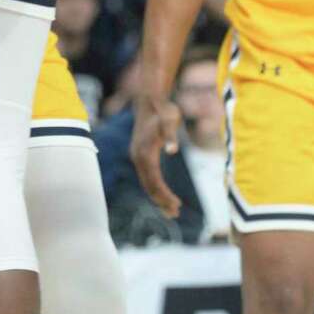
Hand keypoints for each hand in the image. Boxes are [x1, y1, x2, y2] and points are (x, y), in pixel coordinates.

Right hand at [131, 94, 183, 218]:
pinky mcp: (139, 154)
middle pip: (148, 185)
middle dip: (161, 201)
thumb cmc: (163, 110)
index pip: (154, 181)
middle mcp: (138, 156)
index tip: (177, 206)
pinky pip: (146, 176)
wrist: (149, 99)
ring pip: (146, 182)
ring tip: (172, 210)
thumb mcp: (171, 119)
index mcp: (145, 152)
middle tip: (176, 213)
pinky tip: (163, 194)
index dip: (164, 195)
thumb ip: (171, 134)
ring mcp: (137, 155)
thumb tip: (172, 151)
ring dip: (157, 197)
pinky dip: (154, 188)